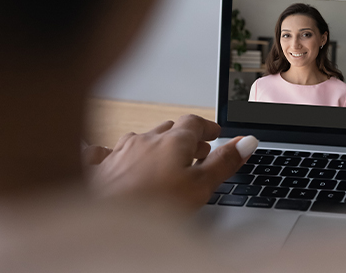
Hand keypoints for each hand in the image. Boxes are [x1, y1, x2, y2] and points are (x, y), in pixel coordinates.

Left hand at [86, 114, 257, 208]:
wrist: (101, 223)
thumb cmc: (150, 207)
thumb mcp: (200, 186)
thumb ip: (225, 162)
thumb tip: (248, 141)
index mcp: (172, 140)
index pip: (194, 122)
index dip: (207, 127)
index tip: (216, 134)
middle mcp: (144, 139)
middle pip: (169, 129)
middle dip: (184, 138)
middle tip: (196, 153)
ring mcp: (118, 152)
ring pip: (140, 140)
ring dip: (154, 146)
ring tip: (163, 161)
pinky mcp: (97, 168)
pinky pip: (102, 152)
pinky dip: (110, 152)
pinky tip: (105, 155)